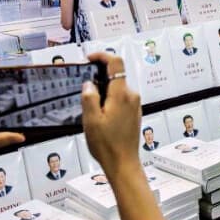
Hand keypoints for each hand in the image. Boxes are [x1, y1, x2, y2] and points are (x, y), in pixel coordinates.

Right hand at [81, 52, 142, 177]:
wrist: (123, 163)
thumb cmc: (106, 144)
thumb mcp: (90, 120)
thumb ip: (89, 97)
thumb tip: (89, 83)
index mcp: (121, 94)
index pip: (116, 63)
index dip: (102, 56)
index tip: (89, 59)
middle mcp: (131, 96)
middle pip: (116, 76)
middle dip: (99, 78)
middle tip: (84, 90)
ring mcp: (135, 105)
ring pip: (117, 88)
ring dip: (104, 91)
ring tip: (91, 109)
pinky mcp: (134, 113)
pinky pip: (121, 99)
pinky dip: (110, 100)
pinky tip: (101, 116)